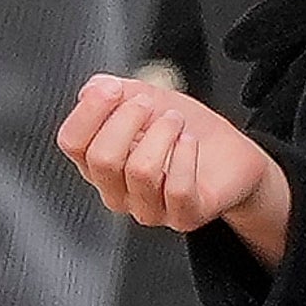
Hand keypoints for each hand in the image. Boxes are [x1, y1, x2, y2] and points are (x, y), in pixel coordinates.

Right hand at [58, 71, 289, 262]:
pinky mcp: (183, 216)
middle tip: (150, 105)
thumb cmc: (189, 132)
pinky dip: (186, 156)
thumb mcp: (155, 101)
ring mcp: (148, 208)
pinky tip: (191, 142)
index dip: (90, 110)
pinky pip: (176, 189)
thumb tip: (93, 89)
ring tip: (176, 121)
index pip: (72, 142)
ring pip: (140, 170)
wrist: (234, 159)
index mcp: (101, 162)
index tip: (113, 89)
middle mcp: (117, 190)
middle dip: (128, 119)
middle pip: (102, 158)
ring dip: (163, 133)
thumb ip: (122, 93)